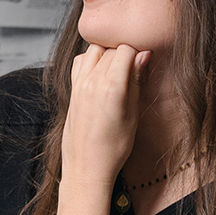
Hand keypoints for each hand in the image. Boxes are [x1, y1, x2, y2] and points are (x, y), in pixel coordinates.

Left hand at [60, 44, 148, 189]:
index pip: (126, 49)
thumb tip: (144, 54)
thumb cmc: (113, 148)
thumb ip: (136, 81)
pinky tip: (100, 74)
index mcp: (111, 87)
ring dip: (106, 53)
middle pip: (110, 48)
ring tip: (117, 70)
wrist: (86, 167)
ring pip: (94, 50)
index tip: (143, 63)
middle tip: (133, 69)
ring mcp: (79, 85)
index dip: (138, 53)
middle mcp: (92, 81)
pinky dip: (90, 60)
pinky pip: (79, 61)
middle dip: (123, 53)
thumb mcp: (133, 115)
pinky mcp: (72, 90)